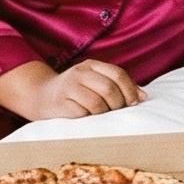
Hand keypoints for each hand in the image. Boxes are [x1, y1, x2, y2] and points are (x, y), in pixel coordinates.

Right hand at [0, 59, 145, 121]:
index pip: (117, 74)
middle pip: (109, 89)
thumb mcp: (95, 82)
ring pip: (97, 103)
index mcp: (91, 65)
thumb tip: (143, 96)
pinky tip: (84, 117)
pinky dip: (88, 118)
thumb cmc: (76, 91)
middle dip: (118, 104)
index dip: (130, 89)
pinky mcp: (59, 103)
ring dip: (103, 113)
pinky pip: (82, 114)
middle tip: (116, 111)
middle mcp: (79, 73)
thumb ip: (118, 86)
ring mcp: (68, 87)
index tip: (134, 102)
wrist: (40, 95)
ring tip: (99, 114)